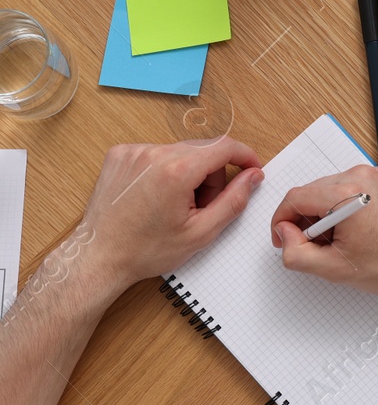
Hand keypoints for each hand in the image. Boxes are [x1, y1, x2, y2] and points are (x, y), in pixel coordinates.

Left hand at [78, 138, 263, 289]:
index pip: (225, 146)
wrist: (97, 258)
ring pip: (181, 150)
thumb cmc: (144, 251)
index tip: (252, 168)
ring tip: (175, 204)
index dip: (245, 156)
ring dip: (188, 172)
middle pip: (204, 149)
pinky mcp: (120, 154)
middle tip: (202, 205)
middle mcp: (154, 154)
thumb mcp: (200, 233)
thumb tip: (253, 176)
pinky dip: (165, 169)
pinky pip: (158, 152)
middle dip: (212, 173)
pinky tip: (155, 195)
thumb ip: (234, 200)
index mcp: (177, 171)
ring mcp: (134, 152)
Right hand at [271, 166, 377, 299]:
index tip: (284, 240)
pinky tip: (354, 232)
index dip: (281, 221)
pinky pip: (347, 189)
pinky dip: (341, 209)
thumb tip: (285, 235)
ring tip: (340, 242)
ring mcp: (373, 176)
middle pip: (310, 192)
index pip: (294, 198)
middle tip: (317, 248)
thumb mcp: (334, 268)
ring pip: (327, 191)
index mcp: (345, 194)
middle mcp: (359, 177)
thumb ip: (296, 253)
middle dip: (305, 220)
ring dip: (323, 215)